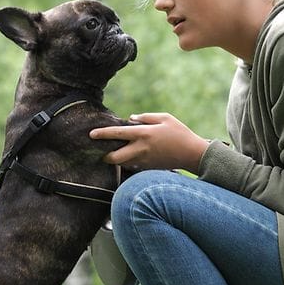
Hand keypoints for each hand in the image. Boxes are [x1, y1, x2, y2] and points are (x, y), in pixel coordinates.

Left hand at [90, 113, 209, 173]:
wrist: (192, 154)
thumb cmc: (179, 133)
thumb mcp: (165, 118)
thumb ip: (146, 117)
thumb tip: (131, 118)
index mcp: (144, 134)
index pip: (118, 133)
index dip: (102, 134)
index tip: (91, 134)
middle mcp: (141, 149)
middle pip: (115, 157)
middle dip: (105, 156)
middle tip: (102, 151)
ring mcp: (145, 161)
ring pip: (123, 163)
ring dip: (117, 159)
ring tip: (115, 152)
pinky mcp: (149, 168)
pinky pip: (133, 165)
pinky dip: (128, 161)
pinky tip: (130, 155)